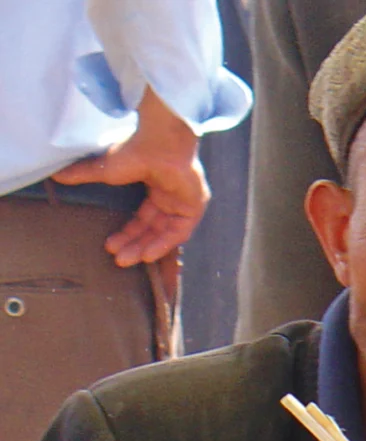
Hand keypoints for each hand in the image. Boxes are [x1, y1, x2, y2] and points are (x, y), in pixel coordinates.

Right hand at [52, 88, 209, 266]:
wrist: (159, 141)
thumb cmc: (135, 149)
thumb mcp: (105, 169)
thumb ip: (84, 174)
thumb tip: (57, 176)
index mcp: (156, 186)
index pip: (143, 218)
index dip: (127, 233)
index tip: (110, 245)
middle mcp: (172, 197)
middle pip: (153, 229)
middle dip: (134, 244)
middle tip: (117, 259)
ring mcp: (185, 202)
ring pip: (165, 234)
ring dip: (145, 247)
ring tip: (125, 260)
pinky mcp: (194, 207)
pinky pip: (179, 233)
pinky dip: (163, 244)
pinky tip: (146, 255)